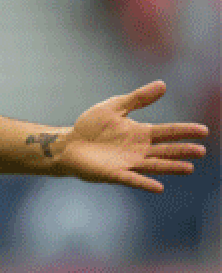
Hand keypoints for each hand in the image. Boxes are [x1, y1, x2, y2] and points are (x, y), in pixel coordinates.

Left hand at [60, 81, 209, 191]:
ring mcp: (128, 162)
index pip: (167, 131)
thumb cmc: (91, 126)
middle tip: (201, 150)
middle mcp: (139, 149)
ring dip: (171, 167)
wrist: (68, 143)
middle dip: (183, 150)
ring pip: (154, 165)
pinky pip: (133, 179)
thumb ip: (137, 98)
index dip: (184, 131)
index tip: (203, 130)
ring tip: (189, 167)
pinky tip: (158, 187)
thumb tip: (163, 84)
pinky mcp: (115, 173)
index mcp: (140, 133)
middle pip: (165, 150)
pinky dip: (145, 183)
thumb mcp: (114, 107)